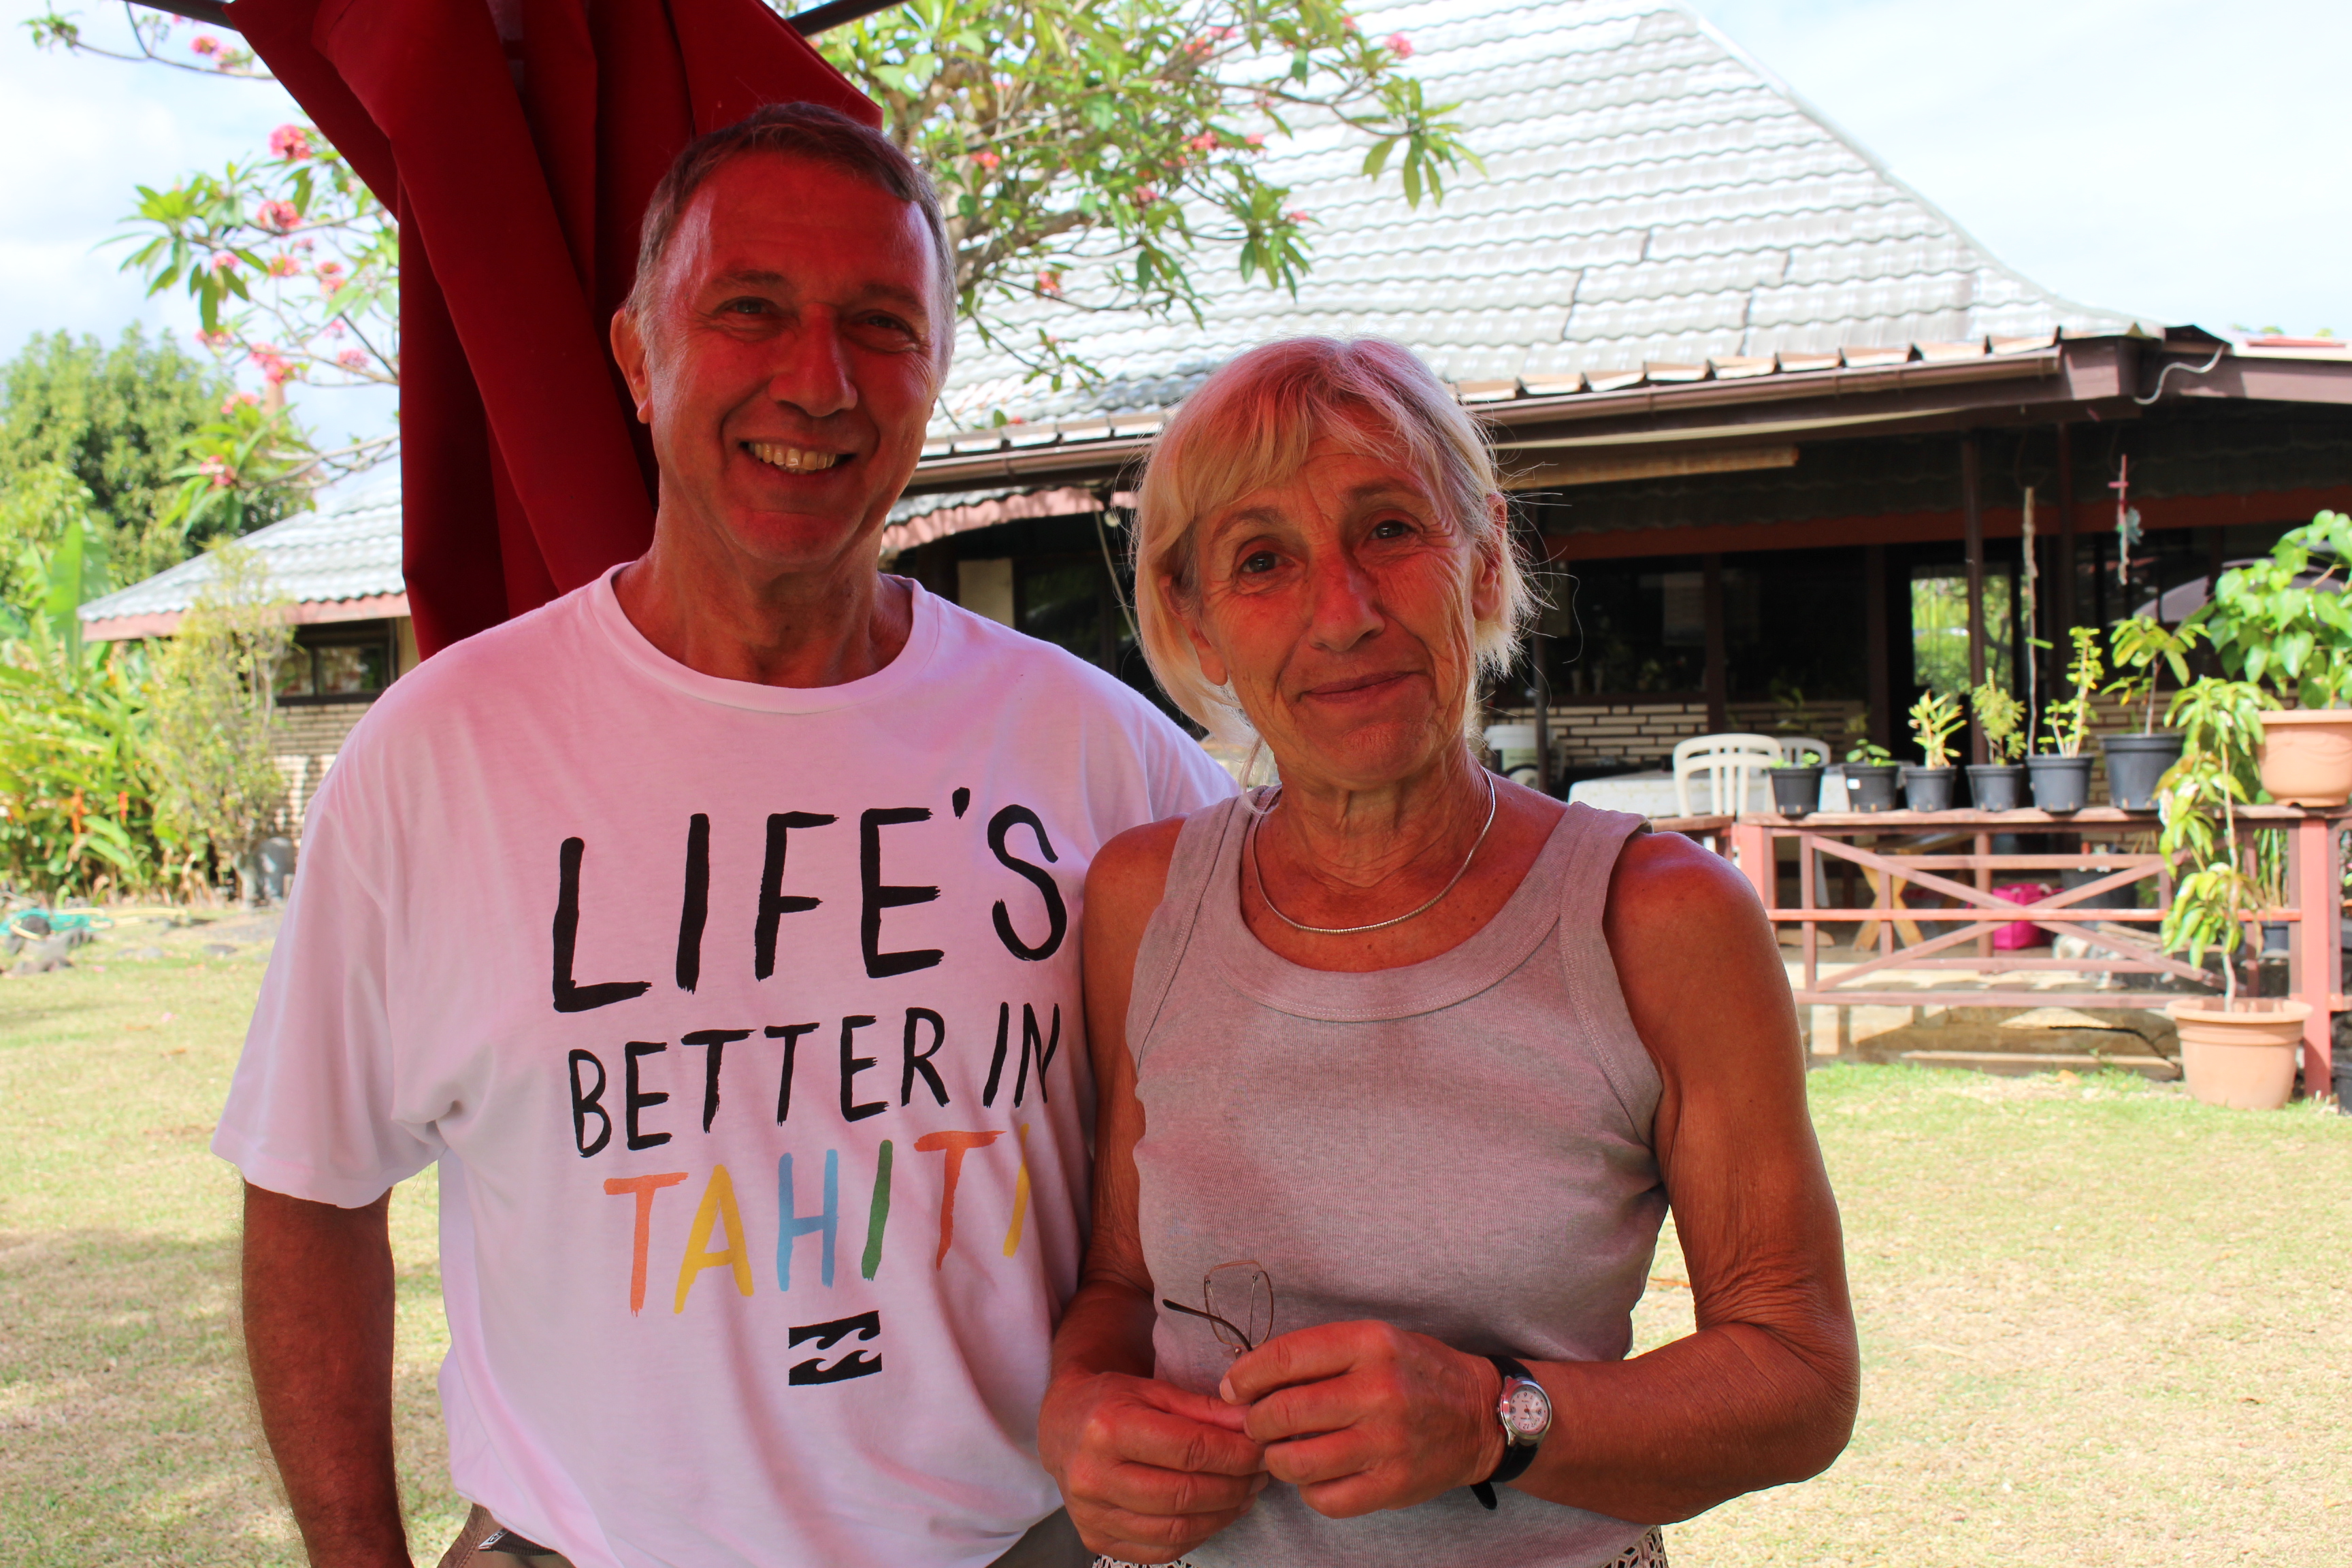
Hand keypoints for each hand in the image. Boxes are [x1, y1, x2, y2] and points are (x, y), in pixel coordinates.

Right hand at [1041, 1369, 1268, 1563]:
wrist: (1061, 1428)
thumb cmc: (1111, 1402)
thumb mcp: (1154, 1391)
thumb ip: (1204, 1410)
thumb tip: (1252, 1425)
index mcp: (1107, 1428)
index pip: (1189, 1450)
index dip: (1236, 1454)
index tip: (1262, 1449)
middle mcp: (1093, 1476)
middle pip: (1184, 1493)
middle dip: (1235, 1485)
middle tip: (1261, 1473)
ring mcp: (1091, 1514)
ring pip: (1176, 1528)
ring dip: (1223, 1514)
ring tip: (1245, 1493)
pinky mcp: (1096, 1539)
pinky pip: (1160, 1549)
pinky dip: (1198, 1534)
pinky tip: (1216, 1514)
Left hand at [1220, 1321, 1505, 1518]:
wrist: (1481, 1416)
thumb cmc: (1417, 1373)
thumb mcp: (1376, 1340)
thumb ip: (1320, 1354)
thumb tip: (1252, 1377)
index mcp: (1370, 1344)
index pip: (1285, 1357)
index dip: (1246, 1375)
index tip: (1234, 1387)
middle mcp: (1379, 1390)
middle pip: (1283, 1411)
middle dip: (1256, 1421)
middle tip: (1256, 1424)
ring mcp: (1387, 1442)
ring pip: (1297, 1461)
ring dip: (1276, 1459)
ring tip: (1281, 1451)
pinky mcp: (1393, 1485)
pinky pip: (1325, 1499)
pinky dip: (1309, 1491)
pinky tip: (1316, 1476)